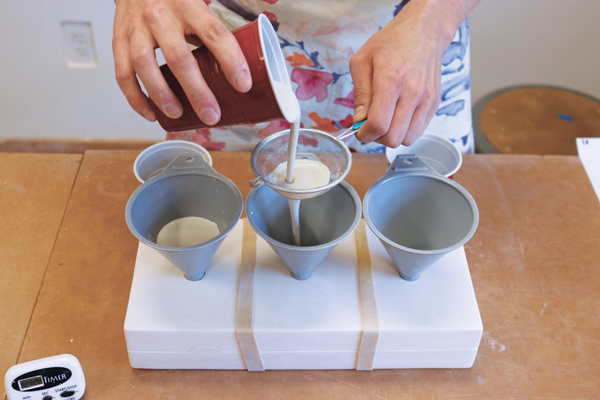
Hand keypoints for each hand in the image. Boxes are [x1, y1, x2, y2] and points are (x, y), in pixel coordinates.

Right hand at [112, 0, 251, 124]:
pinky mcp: (118, 40)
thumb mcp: (196, 5)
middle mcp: (159, 15)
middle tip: (211, 115)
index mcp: (187, 4)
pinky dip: (136, 98)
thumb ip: (211, 33)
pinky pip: (123, 73)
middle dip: (197, 92)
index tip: (243, 84)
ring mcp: (136, 28)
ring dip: (162, 95)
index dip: (231, 60)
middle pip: (179, 57)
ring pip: (145, 66)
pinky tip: (151, 113)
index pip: (214, 34)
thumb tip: (236, 71)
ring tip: (177, 114)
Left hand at [350, 0, 477, 147]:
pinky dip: (405, 130)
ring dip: (392, 136)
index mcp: (391, 80)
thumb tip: (358, 120)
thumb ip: (360, 93)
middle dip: (377, 138)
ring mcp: (426, 99)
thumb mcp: (362, 61)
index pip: (378, 124)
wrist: (424, 31)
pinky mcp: (434, 103)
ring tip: (385, 121)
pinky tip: (398, 116)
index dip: (364, 134)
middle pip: (393, 138)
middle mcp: (412, 92)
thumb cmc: (391, 43)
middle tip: (371, 125)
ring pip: (407, 140)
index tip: (359, 130)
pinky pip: (419, 131)